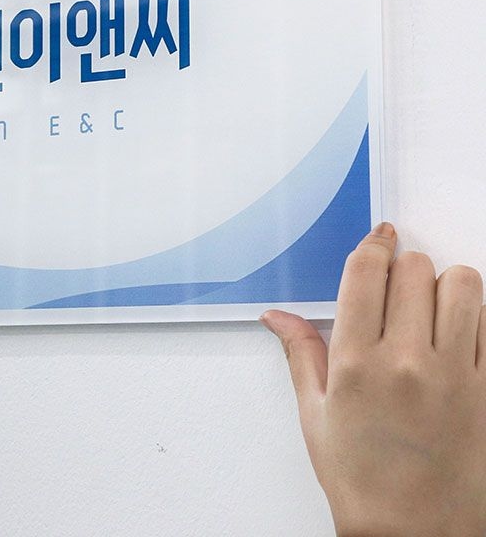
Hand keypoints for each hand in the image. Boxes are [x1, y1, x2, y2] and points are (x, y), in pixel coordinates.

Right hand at [262, 224, 485, 536]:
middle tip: (397, 283)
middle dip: (404, 266)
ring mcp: (455, 377)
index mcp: (356, 364)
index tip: (379, 237)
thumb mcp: (315, 414)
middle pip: (414, 270)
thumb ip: (300, 353)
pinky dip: (476, 316)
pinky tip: (457, 332)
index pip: (366, 273)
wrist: (413, 532)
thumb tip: (277, 316)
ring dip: (445, 283)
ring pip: (463, 286)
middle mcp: (406, 363)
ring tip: (432, 302)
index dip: (373, 245)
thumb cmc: (361, 478)